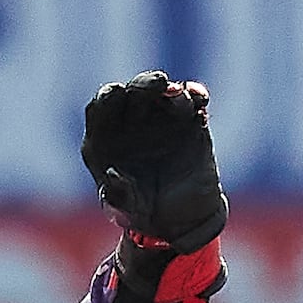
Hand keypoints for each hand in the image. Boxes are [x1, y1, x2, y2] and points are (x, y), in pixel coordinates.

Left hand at [80, 73, 226, 249]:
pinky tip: (199, 97)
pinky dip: (196, 95)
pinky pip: (192, 103)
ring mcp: (160, 120)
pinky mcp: (188, 125)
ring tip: (177, 95)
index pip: (103, 107)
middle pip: (133, 93)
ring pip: (162, 94)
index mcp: (106, 138)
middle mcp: (131, 123)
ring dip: (169, 89)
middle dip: (143, 85)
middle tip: (158, 83)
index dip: (109, 97)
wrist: (179, 220)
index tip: (116, 93)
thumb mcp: (127, 210)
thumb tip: (113, 175)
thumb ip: (117, 195)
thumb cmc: (143, 212)